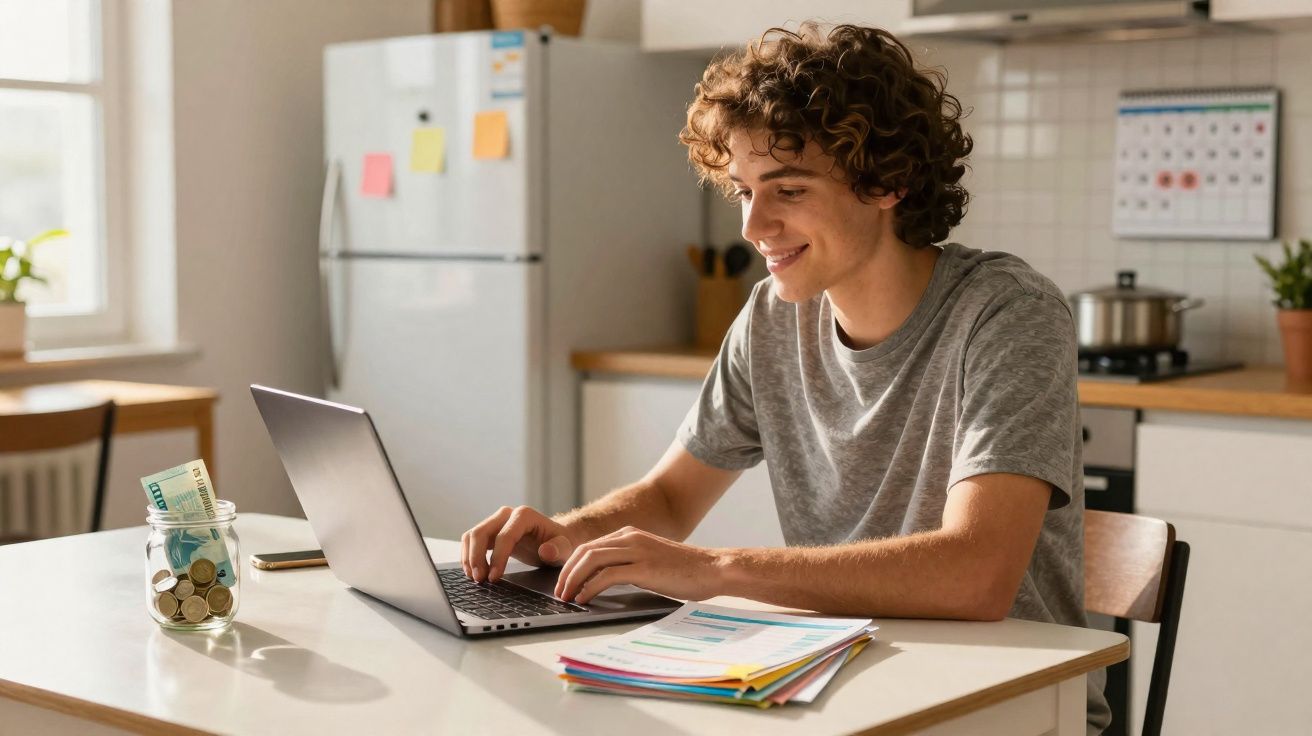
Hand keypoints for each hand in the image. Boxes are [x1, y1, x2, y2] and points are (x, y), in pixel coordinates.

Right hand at [461, 505, 576, 582]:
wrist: (556, 539)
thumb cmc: (561, 543)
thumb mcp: (565, 548)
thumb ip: (558, 549)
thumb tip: (545, 551)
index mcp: (525, 515)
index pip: (505, 535)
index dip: (497, 557)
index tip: (494, 577)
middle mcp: (507, 514)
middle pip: (481, 532)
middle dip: (476, 557)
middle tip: (480, 580)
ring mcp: (496, 521)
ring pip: (472, 536)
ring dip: (469, 557)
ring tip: (476, 578)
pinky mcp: (490, 531)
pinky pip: (471, 541)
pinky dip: (468, 556)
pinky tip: (474, 572)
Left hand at [554, 526, 725, 603]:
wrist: (713, 568)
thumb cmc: (685, 570)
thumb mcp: (651, 560)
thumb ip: (629, 564)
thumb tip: (603, 581)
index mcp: (630, 534)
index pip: (589, 546)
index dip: (570, 565)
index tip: (563, 583)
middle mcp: (630, 538)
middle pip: (584, 551)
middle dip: (566, 573)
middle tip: (559, 593)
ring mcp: (637, 551)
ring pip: (591, 560)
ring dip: (573, 580)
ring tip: (566, 597)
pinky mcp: (644, 567)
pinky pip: (606, 575)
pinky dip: (590, 587)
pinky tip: (584, 598)